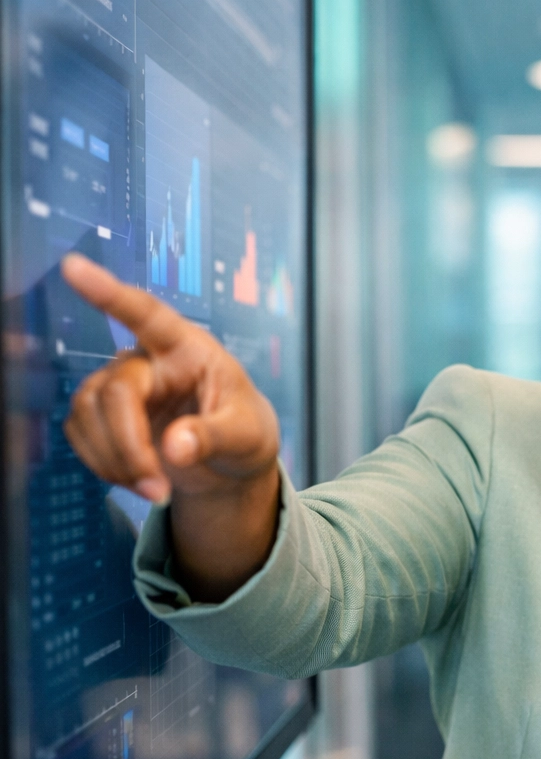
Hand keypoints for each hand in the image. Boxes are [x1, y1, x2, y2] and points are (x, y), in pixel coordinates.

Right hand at [61, 254, 280, 503]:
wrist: (229, 462)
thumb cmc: (244, 432)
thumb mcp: (247, 436)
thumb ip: (215, 438)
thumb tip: (175, 447)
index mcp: (189, 349)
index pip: (148, 315)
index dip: (110, 293)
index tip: (74, 267)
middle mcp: (148, 359)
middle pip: (115, 390)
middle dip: (129, 445)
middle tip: (156, 490)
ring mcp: (119, 384)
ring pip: (88, 413)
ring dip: (116, 460)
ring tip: (155, 490)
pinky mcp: (101, 413)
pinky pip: (80, 434)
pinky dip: (104, 465)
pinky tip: (137, 479)